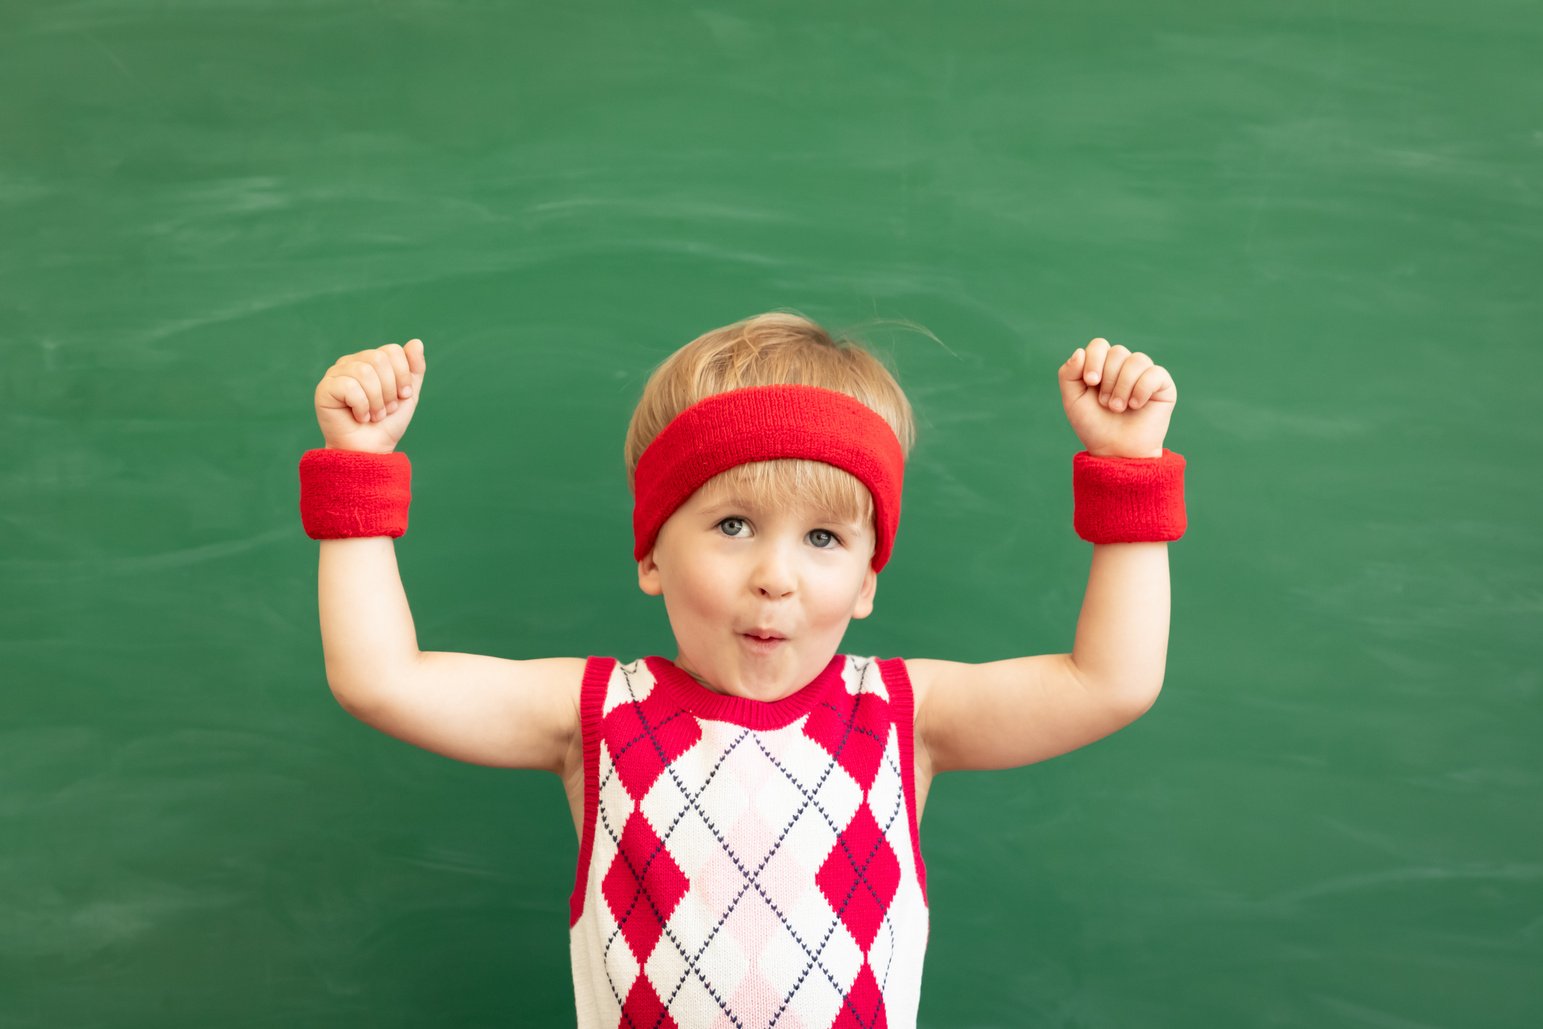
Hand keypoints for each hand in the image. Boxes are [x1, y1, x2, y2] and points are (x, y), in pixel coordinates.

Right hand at [314, 339, 426, 452]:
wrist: (371, 451)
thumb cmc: (387, 424)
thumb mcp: (408, 395)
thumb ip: (414, 369)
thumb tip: (416, 341)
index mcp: (371, 361)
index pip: (392, 350)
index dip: (403, 376)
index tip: (402, 397)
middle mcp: (351, 363)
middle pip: (379, 359)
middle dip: (389, 390)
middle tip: (386, 410)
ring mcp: (335, 374)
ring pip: (365, 372)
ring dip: (376, 401)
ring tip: (374, 416)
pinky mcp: (324, 389)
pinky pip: (349, 386)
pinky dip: (362, 406)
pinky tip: (359, 417)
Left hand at [1057, 338, 1175, 458]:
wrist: (1116, 451)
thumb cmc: (1094, 427)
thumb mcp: (1072, 401)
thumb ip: (1068, 374)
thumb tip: (1081, 351)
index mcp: (1103, 366)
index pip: (1100, 345)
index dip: (1094, 359)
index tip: (1090, 382)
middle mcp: (1125, 367)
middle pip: (1117, 351)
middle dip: (1108, 379)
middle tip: (1106, 404)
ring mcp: (1145, 375)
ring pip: (1137, 359)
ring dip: (1123, 386)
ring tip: (1118, 408)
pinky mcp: (1163, 385)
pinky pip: (1155, 373)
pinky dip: (1141, 390)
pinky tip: (1136, 406)